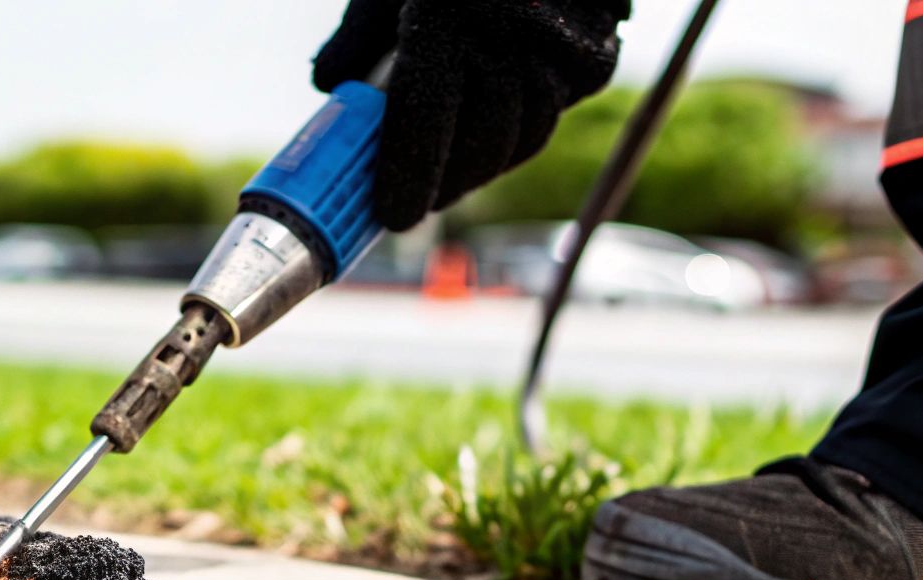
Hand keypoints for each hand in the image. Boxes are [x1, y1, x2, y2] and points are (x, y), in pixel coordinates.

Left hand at [313, 0, 628, 231]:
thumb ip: (358, 37)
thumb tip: (328, 87)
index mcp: (449, 17)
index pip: (426, 120)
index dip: (408, 178)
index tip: (391, 216)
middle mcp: (512, 37)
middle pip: (478, 143)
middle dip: (444, 184)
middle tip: (413, 205)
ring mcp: (560, 52)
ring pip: (518, 140)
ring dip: (479, 170)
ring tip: (446, 182)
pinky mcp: (593, 62)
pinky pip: (549, 119)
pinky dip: (515, 141)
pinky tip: (486, 147)